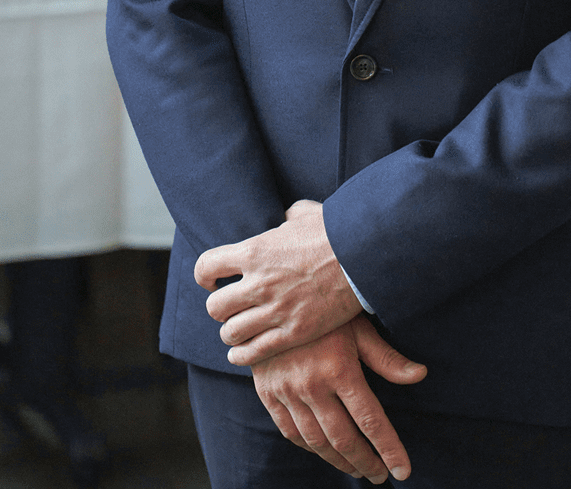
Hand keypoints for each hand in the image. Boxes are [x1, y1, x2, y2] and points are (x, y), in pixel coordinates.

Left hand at [196, 200, 359, 365]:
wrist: (365, 256)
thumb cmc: (336, 231)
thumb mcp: (304, 214)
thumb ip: (286, 217)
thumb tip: (286, 218)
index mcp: (253, 251)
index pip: (206, 267)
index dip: (204, 276)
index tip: (210, 281)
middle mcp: (258, 283)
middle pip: (215, 306)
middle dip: (219, 308)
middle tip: (229, 308)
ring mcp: (276, 310)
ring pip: (231, 332)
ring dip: (230, 332)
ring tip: (237, 330)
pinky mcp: (294, 333)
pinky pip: (255, 351)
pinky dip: (241, 355)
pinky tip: (239, 354)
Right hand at [251, 315, 427, 483]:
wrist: (268, 299)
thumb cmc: (322, 311)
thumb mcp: (357, 327)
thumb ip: (386, 357)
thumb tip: (420, 375)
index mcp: (339, 369)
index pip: (371, 421)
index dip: (389, 450)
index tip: (403, 471)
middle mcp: (311, 385)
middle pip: (343, 439)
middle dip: (365, 463)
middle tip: (379, 476)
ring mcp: (286, 391)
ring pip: (316, 441)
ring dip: (339, 461)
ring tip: (356, 469)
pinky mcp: (267, 393)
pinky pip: (290, 431)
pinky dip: (309, 447)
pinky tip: (324, 451)